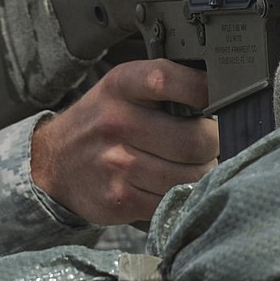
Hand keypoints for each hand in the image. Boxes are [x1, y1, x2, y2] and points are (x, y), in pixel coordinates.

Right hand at [30, 59, 215, 224]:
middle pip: (195, 140)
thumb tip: (225, 91)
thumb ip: (168, 83)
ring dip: (204, 174)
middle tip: (210, 144)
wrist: (54, 163)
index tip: (218, 100)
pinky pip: (173, 201)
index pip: (168, 79)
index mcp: (122, 85)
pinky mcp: (120, 200)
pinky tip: (175, 184)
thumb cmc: (104, 120)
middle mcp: (116, 123)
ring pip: (190, 176)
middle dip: (214, 144)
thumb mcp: (126, 87)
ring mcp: (116, 164)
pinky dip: (183, 196)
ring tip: (196, 165)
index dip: (203, 90)